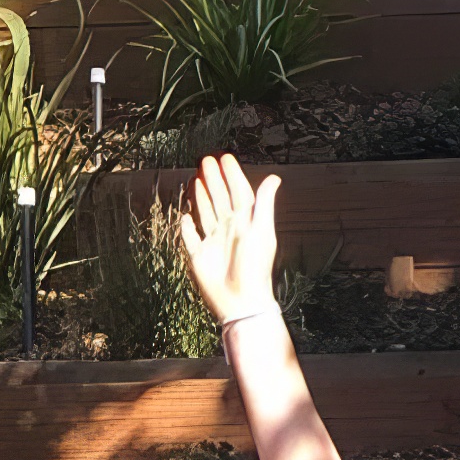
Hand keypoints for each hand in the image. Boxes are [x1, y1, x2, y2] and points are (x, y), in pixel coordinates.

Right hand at [179, 150, 280, 332]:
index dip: (232, 176)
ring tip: (196, 179)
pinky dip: (187, 227)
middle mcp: (229, 230)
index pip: (238, 193)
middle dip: (214, 180)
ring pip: (206, 213)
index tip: (225, 158)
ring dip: (201, 196)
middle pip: (220, 199)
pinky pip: (191, 238)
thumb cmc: (254, 268)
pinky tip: (185, 216)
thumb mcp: (261, 231)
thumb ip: (264, 204)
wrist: (241, 301)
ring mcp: (214, 243)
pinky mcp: (200, 257)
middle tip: (206, 161)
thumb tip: (274, 178)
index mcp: (245, 222)